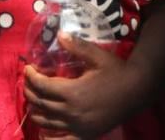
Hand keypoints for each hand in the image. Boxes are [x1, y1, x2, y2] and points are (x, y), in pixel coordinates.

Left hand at [24, 34, 140, 138]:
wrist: (137, 91)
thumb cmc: (117, 71)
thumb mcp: (97, 56)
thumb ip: (76, 46)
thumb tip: (59, 35)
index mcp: (72, 92)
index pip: (42, 86)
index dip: (31, 77)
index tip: (27, 69)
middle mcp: (72, 112)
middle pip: (41, 104)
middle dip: (30, 91)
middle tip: (27, 81)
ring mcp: (78, 126)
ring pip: (47, 122)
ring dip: (35, 111)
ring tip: (33, 100)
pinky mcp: (85, 134)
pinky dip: (49, 137)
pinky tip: (43, 132)